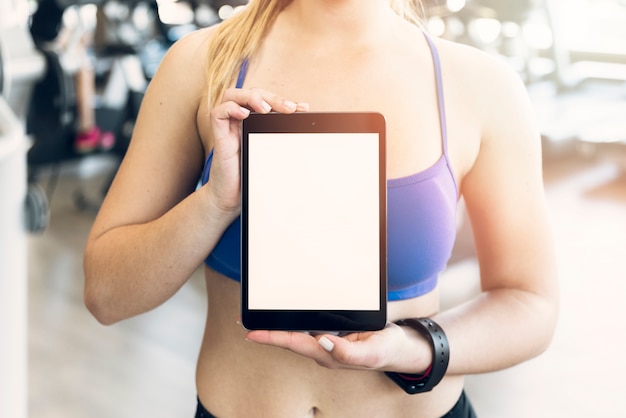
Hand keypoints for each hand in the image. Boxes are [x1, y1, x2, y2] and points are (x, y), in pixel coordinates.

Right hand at [207, 87, 308, 215]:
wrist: (232, 196)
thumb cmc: (250, 173)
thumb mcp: (270, 152)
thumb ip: (281, 137)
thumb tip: (303, 127)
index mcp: (254, 120)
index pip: (268, 100)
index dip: (284, 100)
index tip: (302, 108)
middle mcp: (240, 119)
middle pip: (252, 93)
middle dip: (272, 97)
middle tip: (289, 108)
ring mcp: (228, 126)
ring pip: (232, 95)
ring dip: (251, 97)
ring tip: (265, 108)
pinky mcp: (218, 135)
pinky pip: (218, 113)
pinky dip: (230, 109)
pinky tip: (244, 114)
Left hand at [245, 323, 431, 372]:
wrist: (401, 348)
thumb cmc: (386, 351)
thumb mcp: (371, 352)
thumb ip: (347, 352)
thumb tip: (323, 342)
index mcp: (329, 354)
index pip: (294, 343)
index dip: (272, 337)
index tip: (251, 332)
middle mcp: (324, 348)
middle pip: (290, 338)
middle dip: (269, 330)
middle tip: (246, 320)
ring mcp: (329, 341)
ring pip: (299, 331)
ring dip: (280, 324)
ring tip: (261, 315)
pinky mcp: (336, 332)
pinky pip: (311, 325)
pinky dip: (297, 319)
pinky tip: (290, 312)